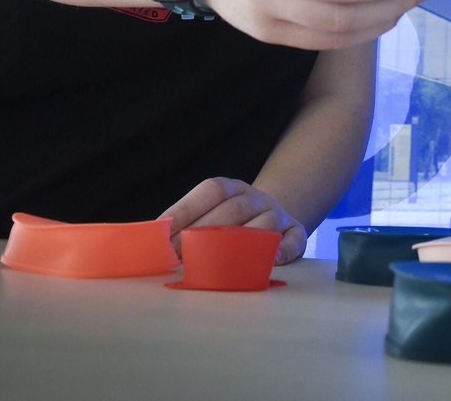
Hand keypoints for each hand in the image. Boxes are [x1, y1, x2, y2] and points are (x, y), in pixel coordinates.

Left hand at [160, 177, 307, 264]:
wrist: (274, 219)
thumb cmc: (233, 223)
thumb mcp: (214, 212)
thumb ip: (190, 223)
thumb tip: (154, 240)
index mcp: (234, 188)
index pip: (210, 191)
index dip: (186, 209)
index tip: (162, 233)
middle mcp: (257, 197)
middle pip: (233, 209)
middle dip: (203, 233)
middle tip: (179, 256)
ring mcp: (279, 214)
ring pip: (265, 223)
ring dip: (240, 244)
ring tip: (216, 263)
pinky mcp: (296, 233)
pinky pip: (294, 240)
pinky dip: (284, 250)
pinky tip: (271, 262)